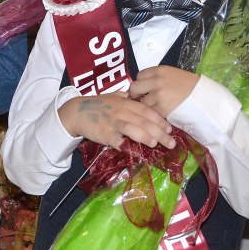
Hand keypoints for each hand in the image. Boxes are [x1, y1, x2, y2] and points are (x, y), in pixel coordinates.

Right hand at [58, 92, 175, 149]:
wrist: (76, 111)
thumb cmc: (97, 104)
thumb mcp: (113, 96)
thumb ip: (127, 98)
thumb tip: (140, 99)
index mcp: (125, 102)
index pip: (147, 110)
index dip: (160, 120)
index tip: (170, 129)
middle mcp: (121, 111)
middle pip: (143, 121)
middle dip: (159, 132)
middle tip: (171, 143)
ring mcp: (112, 123)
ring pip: (132, 128)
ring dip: (145, 136)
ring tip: (156, 144)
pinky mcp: (104, 134)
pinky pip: (117, 141)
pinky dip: (127, 147)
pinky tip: (136, 153)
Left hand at [129, 66, 199, 117]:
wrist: (204, 96)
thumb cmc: (190, 85)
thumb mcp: (173, 74)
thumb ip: (158, 77)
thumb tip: (143, 86)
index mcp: (160, 70)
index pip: (139, 75)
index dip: (141, 83)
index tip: (144, 88)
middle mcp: (157, 81)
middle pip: (134, 88)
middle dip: (135, 94)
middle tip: (139, 99)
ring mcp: (159, 95)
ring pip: (142, 103)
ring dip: (146, 107)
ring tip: (153, 109)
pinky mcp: (163, 108)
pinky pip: (151, 113)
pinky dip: (154, 115)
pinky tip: (159, 115)